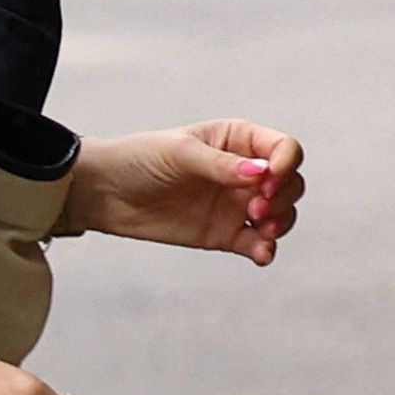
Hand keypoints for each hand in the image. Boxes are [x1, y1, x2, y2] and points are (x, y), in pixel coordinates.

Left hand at [59, 121, 303, 263]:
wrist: (103, 192)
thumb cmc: (138, 159)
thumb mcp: (179, 153)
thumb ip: (220, 165)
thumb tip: (260, 173)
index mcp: (238, 141)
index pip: (283, 149)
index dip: (286, 164)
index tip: (268, 179)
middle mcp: (244, 173)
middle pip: (290, 183)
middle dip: (284, 196)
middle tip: (256, 207)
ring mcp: (236, 204)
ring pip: (281, 214)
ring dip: (282, 222)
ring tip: (261, 228)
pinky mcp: (224, 234)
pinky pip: (256, 243)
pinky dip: (265, 249)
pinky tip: (262, 254)